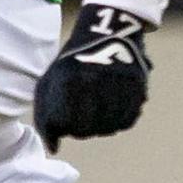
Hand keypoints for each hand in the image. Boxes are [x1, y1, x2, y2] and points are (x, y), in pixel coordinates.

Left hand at [34, 4, 151, 150]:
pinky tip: (111, 106)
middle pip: (86, 129)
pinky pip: (127, 121)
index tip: (64, 115)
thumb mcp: (49, 81)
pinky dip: (118, 119)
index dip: (63, 125)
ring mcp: (117, 84)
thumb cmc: (72, 63)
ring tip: (96, 107)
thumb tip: (52, 150)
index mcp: (69, 78)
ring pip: (108, 128)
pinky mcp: (137, 88)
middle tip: (81, 113)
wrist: (106, 32)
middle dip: (81, 127)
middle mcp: (95, 81)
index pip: (64, 123)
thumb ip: (45, 117)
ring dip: (100, 125)